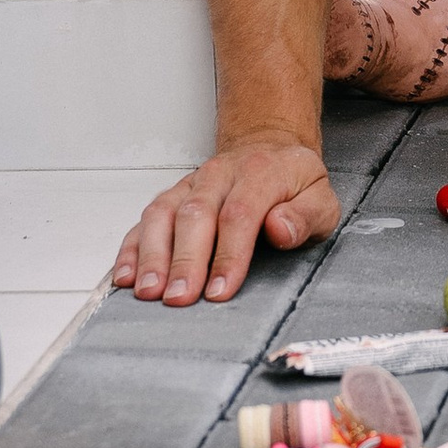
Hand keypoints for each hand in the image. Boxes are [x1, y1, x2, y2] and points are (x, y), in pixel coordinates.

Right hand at [115, 136, 341, 307]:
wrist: (269, 148)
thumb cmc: (294, 184)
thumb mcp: (320, 197)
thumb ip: (306, 216)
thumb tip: (279, 229)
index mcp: (261, 173)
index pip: (240, 214)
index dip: (228, 254)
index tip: (220, 289)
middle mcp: (219, 175)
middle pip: (195, 215)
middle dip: (184, 261)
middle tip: (179, 298)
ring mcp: (191, 185)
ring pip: (163, 215)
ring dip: (153, 256)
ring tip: (149, 292)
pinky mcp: (172, 197)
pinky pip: (146, 220)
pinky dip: (132, 248)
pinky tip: (127, 276)